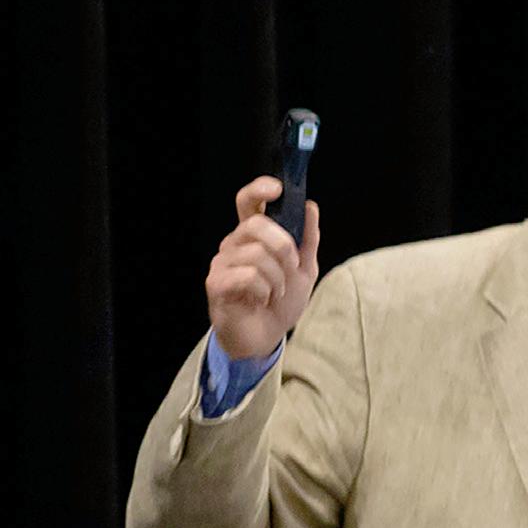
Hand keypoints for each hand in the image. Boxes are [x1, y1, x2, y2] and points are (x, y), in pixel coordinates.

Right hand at [205, 176, 320, 358]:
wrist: (265, 338)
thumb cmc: (280, 303)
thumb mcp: (304, 270)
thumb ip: (308, 240)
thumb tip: (310, 207)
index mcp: (253, 236)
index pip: (248, 202)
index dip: (259, 190)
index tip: (277, 189)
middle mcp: (234, 244)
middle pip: (257, 225)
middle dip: (283, 247)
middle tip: (290, 268)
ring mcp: (223, 263)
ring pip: (256, 254)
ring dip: (277, 278)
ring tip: (275, 292)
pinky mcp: (216, 283)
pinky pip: (247, 276)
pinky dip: (264, 291)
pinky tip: (261, 300)